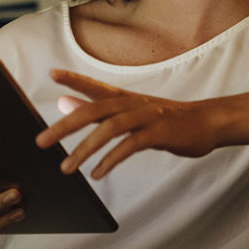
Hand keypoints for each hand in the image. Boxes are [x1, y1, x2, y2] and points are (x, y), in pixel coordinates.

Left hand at [35, 69, 222, 178]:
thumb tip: (64, 102)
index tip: (52, 74)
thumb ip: (98, 109)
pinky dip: (112, 159)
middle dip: (65, 126)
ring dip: (85, 149)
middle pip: (93, 110)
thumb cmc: (167, 119)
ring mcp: (146, 116)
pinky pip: (130, 145)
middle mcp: (132, 103)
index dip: (74, 78)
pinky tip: (98, 173)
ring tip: (67, 167)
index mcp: (124, 97)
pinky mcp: (159, 133)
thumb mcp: (132, 112)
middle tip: (41, 142)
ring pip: (109, 129)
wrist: (207, 122)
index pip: (94, 85)